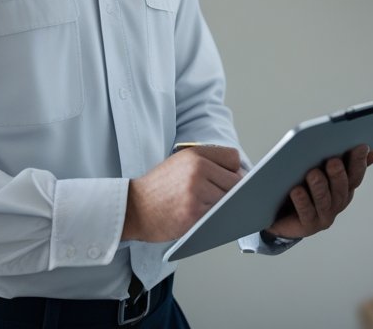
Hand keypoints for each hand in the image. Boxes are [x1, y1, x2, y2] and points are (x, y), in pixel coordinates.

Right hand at [122, 146, 242, 242]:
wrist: (133, 208)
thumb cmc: (157, 188)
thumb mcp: (179, 164)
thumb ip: (206, 164)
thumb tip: (239, 176)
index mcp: (194, 154)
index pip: (233, 158)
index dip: (233, 170)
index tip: (229, 179)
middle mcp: (197, 169)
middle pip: (235, 180)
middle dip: (232, 191)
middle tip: (221, 199)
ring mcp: (197, 190)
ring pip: (228, 199)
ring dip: (223, 206)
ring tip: (207, 208)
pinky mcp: (194, 212)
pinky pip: (218, 214)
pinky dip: (215, 217)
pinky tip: (203, 217)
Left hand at [263, 145, 372, 240]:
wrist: (284, 214)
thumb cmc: (305, 187)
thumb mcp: (324, 170)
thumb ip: (346, 161)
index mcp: (344, 188)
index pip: (355, 176)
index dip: (359, 162)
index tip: (360, 147)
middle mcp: (337, 203)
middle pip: (341, 189)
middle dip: (338, 175)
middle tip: (333, 161)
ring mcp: (323, 216)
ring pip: (324, 201)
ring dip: (320, 187)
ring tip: (313, 174)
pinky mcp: (307, 225)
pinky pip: (306, 213)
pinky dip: (302, 202)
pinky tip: (296, 191)